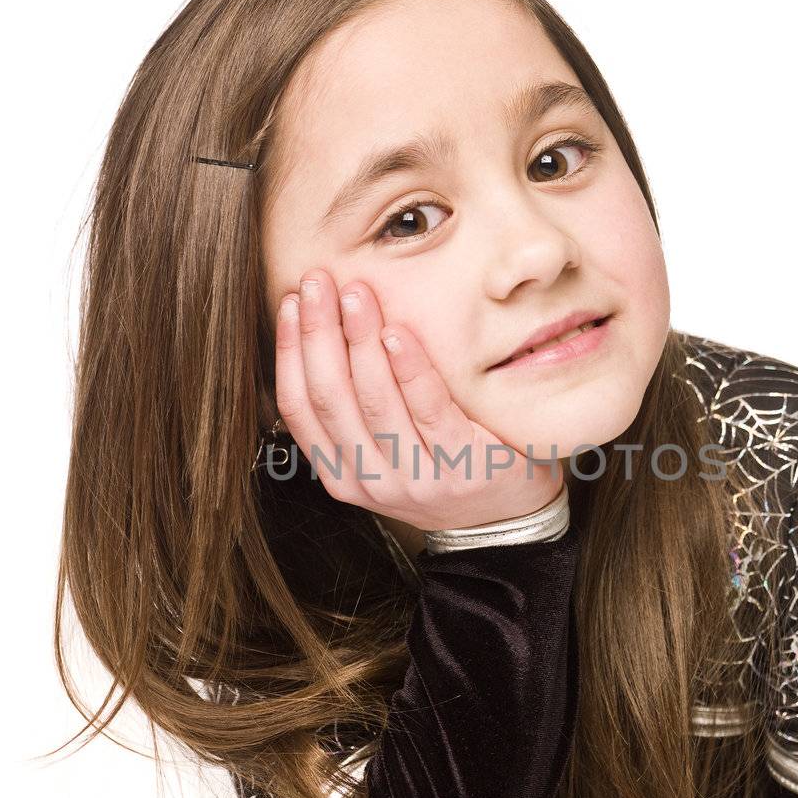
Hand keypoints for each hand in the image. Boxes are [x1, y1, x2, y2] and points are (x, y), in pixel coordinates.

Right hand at [272, 267, 566, 533]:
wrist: (508, 515)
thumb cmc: (440, 464)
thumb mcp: (385, 449)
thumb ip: (354, 409)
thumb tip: (320, 330)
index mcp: (342, 475)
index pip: (299, 408)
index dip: (289, 351)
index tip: (293, 302)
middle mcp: (372, 482)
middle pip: (330, 398)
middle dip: (319, 333)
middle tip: (319, 282)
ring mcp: (417, 478)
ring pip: (374, 401)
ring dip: (360, 340)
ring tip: (356, 293)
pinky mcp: (461, 465)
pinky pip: (428, 409)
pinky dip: (409, 368)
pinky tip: (397, 332)